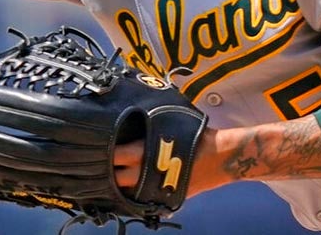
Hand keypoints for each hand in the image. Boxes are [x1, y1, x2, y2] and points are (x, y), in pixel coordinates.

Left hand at [114, 128, 231, 197]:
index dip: (105, 152)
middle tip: (104, 164)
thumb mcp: (170, 123)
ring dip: (120, 184)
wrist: (221, 157)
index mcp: (146, 151)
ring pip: (127, 191)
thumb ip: (150, 126)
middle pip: (116, 177)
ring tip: (116, 176)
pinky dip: (135, 194)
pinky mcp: (166, 199)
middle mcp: (147, 172)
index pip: (115, 155)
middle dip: (109, 171)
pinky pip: (143, 200)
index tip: (99, 147)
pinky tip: (133, 187)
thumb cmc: (197, 135)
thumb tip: (131, 121)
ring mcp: (156, 188)